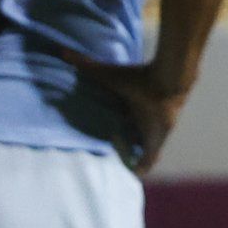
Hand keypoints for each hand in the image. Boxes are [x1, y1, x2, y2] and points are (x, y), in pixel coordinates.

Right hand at [63, 53, 187, 173]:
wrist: (166, 82)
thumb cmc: (136, 77)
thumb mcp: (105, 73)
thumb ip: (83, 63)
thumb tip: (62, 50)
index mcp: (130, 107)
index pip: (120, 121)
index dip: (111, 129)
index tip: (97, 135)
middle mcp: (140, 121)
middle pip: (129, 137)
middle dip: (120, 146)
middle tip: (102, 155)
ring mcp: (150, 133)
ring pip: (139, 150)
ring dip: (129, 158)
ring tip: (112, 168)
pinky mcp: (157, 143)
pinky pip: (148, 161)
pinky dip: (140, 169)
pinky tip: (128, 177)